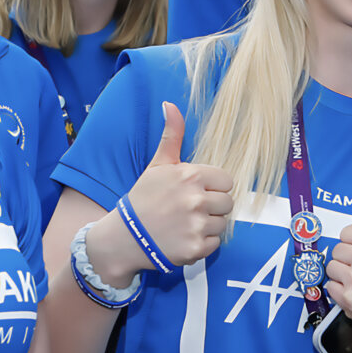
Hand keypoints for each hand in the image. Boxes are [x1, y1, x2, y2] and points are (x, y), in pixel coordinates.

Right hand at [102, 102, 233, 273]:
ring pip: (222, 223)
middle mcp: (196, 200)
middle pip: (228, 203)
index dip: (212, 187)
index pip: (226, 181)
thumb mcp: (157, 165)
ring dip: (207, 226)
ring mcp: (196, 225)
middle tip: (188, 210)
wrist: (124, 237)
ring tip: (184, 224)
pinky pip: (215, 244)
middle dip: (212, 207)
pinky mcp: (196, 248)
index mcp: (190, 176)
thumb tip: (170, 104)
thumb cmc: (144, 198)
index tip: (194, 192)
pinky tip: (183, 238)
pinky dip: (201, 244)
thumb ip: (171, 136)